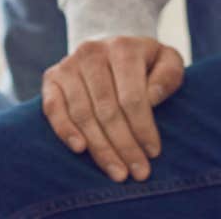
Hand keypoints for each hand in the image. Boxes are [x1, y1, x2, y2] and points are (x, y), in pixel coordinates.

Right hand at [40, 36, 185, 183]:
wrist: (111, 51)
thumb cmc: (144, 63)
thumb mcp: (166, 60)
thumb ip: (168, 75)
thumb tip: (153, 97)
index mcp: (123, 48)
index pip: (132, 97)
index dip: (143, 128)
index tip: (153, 152)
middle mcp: (92, 52)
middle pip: (107, 110)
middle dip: (124, 146)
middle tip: (138, 172)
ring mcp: (68, 65)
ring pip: (83, 114)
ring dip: (100, 148)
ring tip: (117, 171)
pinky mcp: (51, 78)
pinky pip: (53, 109)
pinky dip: (65, 130)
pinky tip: (80, 149)